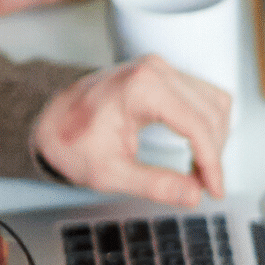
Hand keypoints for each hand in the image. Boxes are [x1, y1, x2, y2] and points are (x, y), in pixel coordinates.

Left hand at [32, 57, 230, 205]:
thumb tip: (193, 195)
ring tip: (199, 169)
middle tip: (202, 186)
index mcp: (142, 87)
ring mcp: (161, 69)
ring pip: (215, 103)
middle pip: (212, 113)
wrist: (48, 121)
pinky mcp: (164, 75)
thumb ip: (154, 185)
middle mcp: (156, 70)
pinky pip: (204, 97)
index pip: (198, 125)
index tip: (214, 191)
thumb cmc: (70, 142)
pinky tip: (196, 148)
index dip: (212, 163)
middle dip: (213, 153)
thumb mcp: (109, 173)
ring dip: (215, 138)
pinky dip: (207, 124)